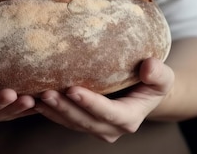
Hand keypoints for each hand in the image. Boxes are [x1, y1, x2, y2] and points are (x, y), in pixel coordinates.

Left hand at [34, 57, 173, 142]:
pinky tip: (33, 99)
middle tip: (47, 93)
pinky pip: (62, 118)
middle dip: (64, 108)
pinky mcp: (81, 121)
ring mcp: (94, 127)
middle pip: (84, 121)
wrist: (143, 90)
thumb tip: (148, 66)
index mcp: (129, 118)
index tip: (73, 90)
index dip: (90, 103)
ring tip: (35, 96)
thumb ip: (158, 73)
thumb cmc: (152, 80)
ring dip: (52, 111)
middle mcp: (110, 128)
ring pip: (70, 122)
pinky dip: (48, 110)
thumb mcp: (163, 76)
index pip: (108, 113)